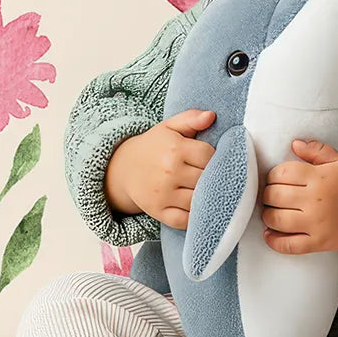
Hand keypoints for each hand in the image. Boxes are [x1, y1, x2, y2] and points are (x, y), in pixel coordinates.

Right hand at [105, 108, 215, 228]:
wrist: (123, 168)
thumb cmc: (153, 146)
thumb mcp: (169, 127)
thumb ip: (191, 118)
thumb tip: (211, 116)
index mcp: (174, 149)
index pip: (208, 155)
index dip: (215, 158)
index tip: (211, 159)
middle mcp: (168, 172)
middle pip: (205, 178)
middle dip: (212, 177)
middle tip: (213, 176)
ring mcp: (163, 194)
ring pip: (198, 200)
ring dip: (206, 197)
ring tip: (208, 191)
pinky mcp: (158, 211)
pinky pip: (184, 220)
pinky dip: (193, 217)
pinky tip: (197, 207)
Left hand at [260, 139, 337, 255]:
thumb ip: (317, 150)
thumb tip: (294, 143)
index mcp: (319, 177)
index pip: (281, 173)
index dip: (273, 175)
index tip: (276, 178)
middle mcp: (315, 200)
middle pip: (274, 196)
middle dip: (267, 194)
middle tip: (271, 194)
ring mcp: (316, 224)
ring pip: (276, 220)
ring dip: (267, 215)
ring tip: (271, 211)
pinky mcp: (318, 243)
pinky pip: (288, 245)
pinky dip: (274, 241)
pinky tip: (269, 234)